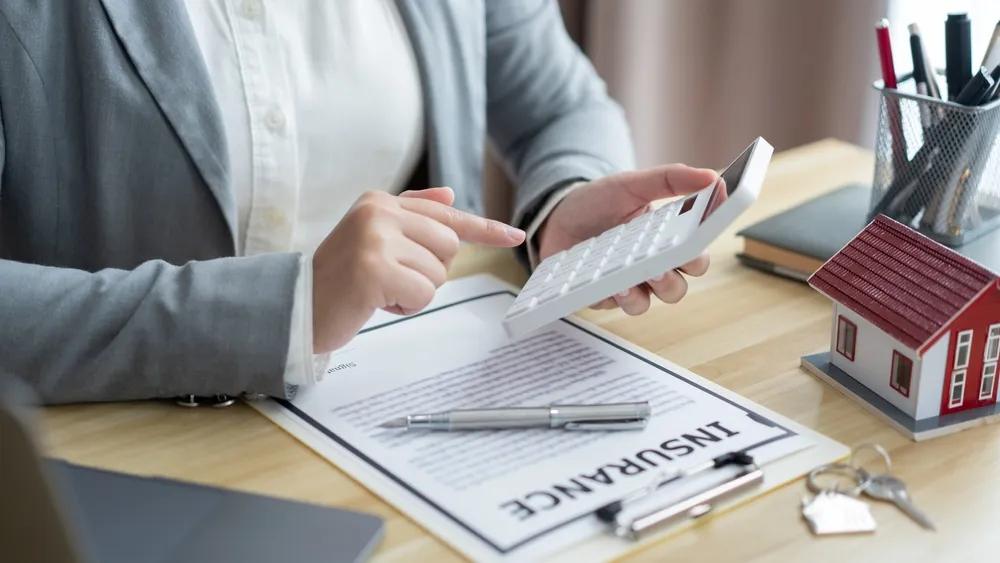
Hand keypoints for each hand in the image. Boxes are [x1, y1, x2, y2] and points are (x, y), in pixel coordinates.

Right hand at [311, 187, 524, 352]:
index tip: (514, 236)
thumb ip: (412, 215)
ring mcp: (375, 239)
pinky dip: (406, 305)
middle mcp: (378, 213)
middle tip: (391, 278)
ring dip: (415, 291)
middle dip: (428, 272)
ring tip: (379, 289)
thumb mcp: (374, 239)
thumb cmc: (340, 278)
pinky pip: (423, 293)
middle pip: (449, 247)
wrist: (297, 306)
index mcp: (380, 201)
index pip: (446, 214)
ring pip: (438, 273)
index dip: (484, 228)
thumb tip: (450, 194)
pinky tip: (377, 301)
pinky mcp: (375, 269)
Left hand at [536, 164, 718, 314]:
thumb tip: (713, 177)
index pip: (695, 258)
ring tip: (628, 280)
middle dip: (671, 281)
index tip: (695, 249)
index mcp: (665, 241)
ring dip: (639, 296)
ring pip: (647, 304)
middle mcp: (650, 266)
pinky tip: (605, 284)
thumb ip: (672, 179)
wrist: (554, 216)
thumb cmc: (597, 201)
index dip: (699, 257)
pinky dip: (609, 297)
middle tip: (660, 267)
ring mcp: (626, 283)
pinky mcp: (601, 295)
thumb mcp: (632, 185)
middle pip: (676, 288)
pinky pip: (611, 306)